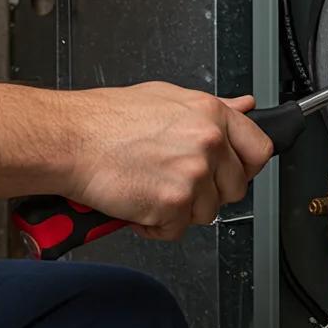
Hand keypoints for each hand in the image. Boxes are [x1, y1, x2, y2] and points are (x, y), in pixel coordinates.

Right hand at [62, 82, 272, 240]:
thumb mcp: (167, 98)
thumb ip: (213, 107)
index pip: (260, 149)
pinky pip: (176, 229)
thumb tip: (244, 107)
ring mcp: (193, 175)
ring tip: (152, 190)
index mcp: (211, 115)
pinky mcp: (172, 203)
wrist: (67, 138)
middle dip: (209, 192)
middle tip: (177, 183)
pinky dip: (156, 225)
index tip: (234, 172)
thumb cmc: (106, 119)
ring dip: (181, 210)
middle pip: (236, 188)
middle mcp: (208, 143)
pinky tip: (138, 204)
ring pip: (207, 212)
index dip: (247, 166)